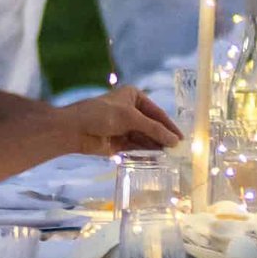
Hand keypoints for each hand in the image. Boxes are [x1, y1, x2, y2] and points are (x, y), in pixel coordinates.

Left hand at [57, 87, 180, 155]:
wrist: (74, 129)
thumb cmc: (101, 114)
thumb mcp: (130, 118)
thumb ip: (153, 129)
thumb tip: (175, 140)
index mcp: (134, 97)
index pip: (157, 113)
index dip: (170, 126)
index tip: (183, 139)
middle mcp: (131, 111)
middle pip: (152, 126)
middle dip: (163, 138)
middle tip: (179, 152)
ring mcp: (124, 127)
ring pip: (145, 138)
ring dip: (156, 147)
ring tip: (171, 158)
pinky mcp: (118, 142)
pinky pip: (136, 148)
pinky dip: (145, 153)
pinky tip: (157, 160)